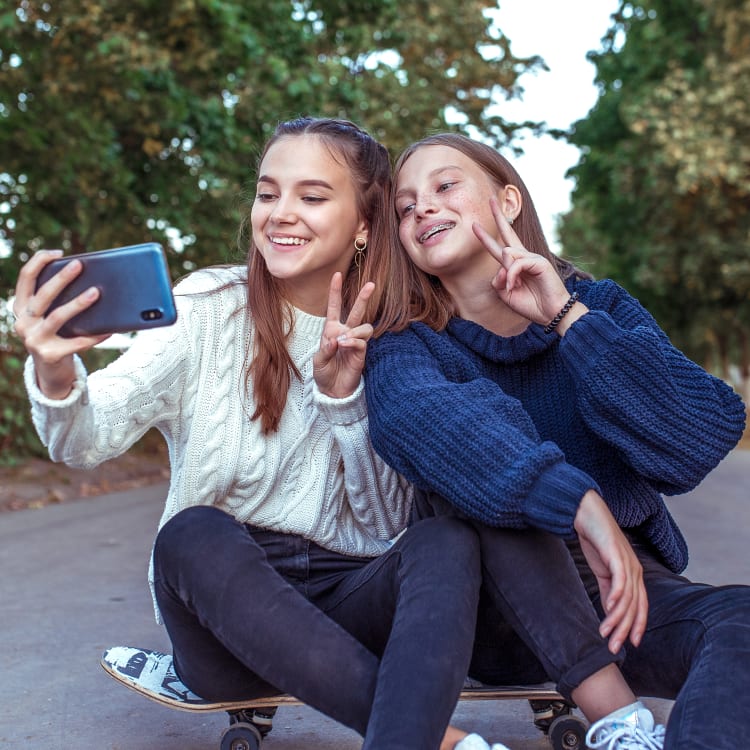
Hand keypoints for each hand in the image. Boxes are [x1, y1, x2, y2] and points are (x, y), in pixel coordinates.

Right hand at [13, 250, 108, 397]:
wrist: (51, 372)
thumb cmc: (57, 336)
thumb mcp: (50, 317)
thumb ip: (58, 301)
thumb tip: (90, 280)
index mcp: (21, 308)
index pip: (25, 278)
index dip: (39, 262)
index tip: (58, 253)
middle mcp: (23, 323)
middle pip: (43, 296)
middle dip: (61, 278)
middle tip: (79, 265)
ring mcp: (34, 340)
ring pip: (57, 317)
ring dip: (77, 304)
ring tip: (96, 293)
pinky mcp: (50, 355)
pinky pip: (76, 342)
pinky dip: (95, 335)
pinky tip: (110, 328)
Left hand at [313, 272, 374, 398]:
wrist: (332, 390)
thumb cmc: (324, 373)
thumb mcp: (318, 361)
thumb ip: (326, 349)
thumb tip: (338, 339)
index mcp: (331, 329)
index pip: (334, 306)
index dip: (335, 291)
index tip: (337, 274)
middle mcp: (345, 332)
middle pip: (357, 311)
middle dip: (364, 297)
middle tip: (372, 284)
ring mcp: (355, 342)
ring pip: (364, 327)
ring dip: (354, 332)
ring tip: (343, 342)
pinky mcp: (362, 353)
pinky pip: (362, 342)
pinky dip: (353, 342)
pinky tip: (345, 346)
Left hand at [472, 198, 574, 325]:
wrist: (550, 314)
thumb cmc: (531, 305)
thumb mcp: (506, 295)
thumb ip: (498, 281)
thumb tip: (501, 266)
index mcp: (514, 265)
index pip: (498, 247)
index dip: (486, 237)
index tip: (474, 225)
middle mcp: (523, 257)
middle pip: (507, 233)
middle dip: (498, 216)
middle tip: (491, 199)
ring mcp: (532, 257)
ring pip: (508, 254)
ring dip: (506, 275)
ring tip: (512, 288)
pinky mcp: (539, 261)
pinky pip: (516, 264)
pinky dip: (512, 276)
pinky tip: (514, 287)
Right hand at [574, 490, 648, 653]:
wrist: (587, 513)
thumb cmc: (595, 539)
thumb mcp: (602, 570)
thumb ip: (608, 589)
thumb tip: (610, 611)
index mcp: (634, 574)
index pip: (640, 606)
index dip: (637, 626)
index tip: (630, 645)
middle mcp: (635, 570)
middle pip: (634, 606)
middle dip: (625, 629)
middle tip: (614, 648)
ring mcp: (627, 562)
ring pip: (627, 597)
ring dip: (616, 618)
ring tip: (606, 633)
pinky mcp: (616, 554)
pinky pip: (619, 579)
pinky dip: (615, 595)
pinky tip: (608, 608)